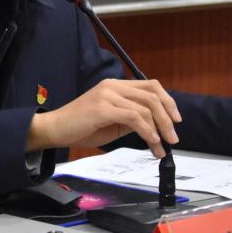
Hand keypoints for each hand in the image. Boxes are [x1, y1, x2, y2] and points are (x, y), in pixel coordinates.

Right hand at [27, 79, 180, 157]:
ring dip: (159, 129)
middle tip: (173, 137)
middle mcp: (113, 86)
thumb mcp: (112, 121)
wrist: (55, 129)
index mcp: (116, 86)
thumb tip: (153, 126)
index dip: (168, 101)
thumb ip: (131, 119)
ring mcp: (108, 95)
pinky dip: (147, 131)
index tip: (176, 120)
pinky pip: (133, 118)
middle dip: (167, 118)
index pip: (151, 86)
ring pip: (145, 107)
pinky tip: (151, 142)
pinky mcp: (103, 108)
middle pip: (152, 95)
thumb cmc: (81, 126)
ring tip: (162, 146)